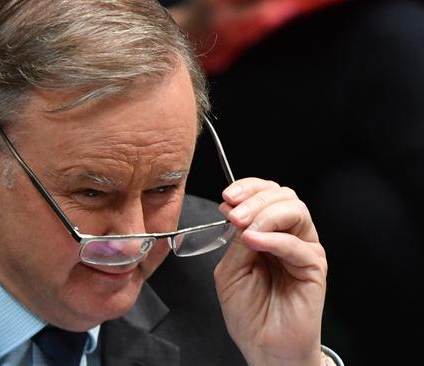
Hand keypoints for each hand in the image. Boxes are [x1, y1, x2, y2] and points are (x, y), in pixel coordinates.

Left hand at [215, 178, 326, 365]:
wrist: (263, 346)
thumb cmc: (249, 312)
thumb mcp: (230, 270)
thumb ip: (235, 241)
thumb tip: (234, 211)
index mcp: (268, 232)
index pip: (265, 195)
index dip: (247, 189)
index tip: (227, 196)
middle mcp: (288, 236)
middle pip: (282, 195)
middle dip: (255, 198)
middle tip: (234, 214)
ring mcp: (303, 250)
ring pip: (296, 210)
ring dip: (266, 213)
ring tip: (245, 229)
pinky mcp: (313, 268)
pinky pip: (298, 245)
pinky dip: (275, 239)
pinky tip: (255, 242)